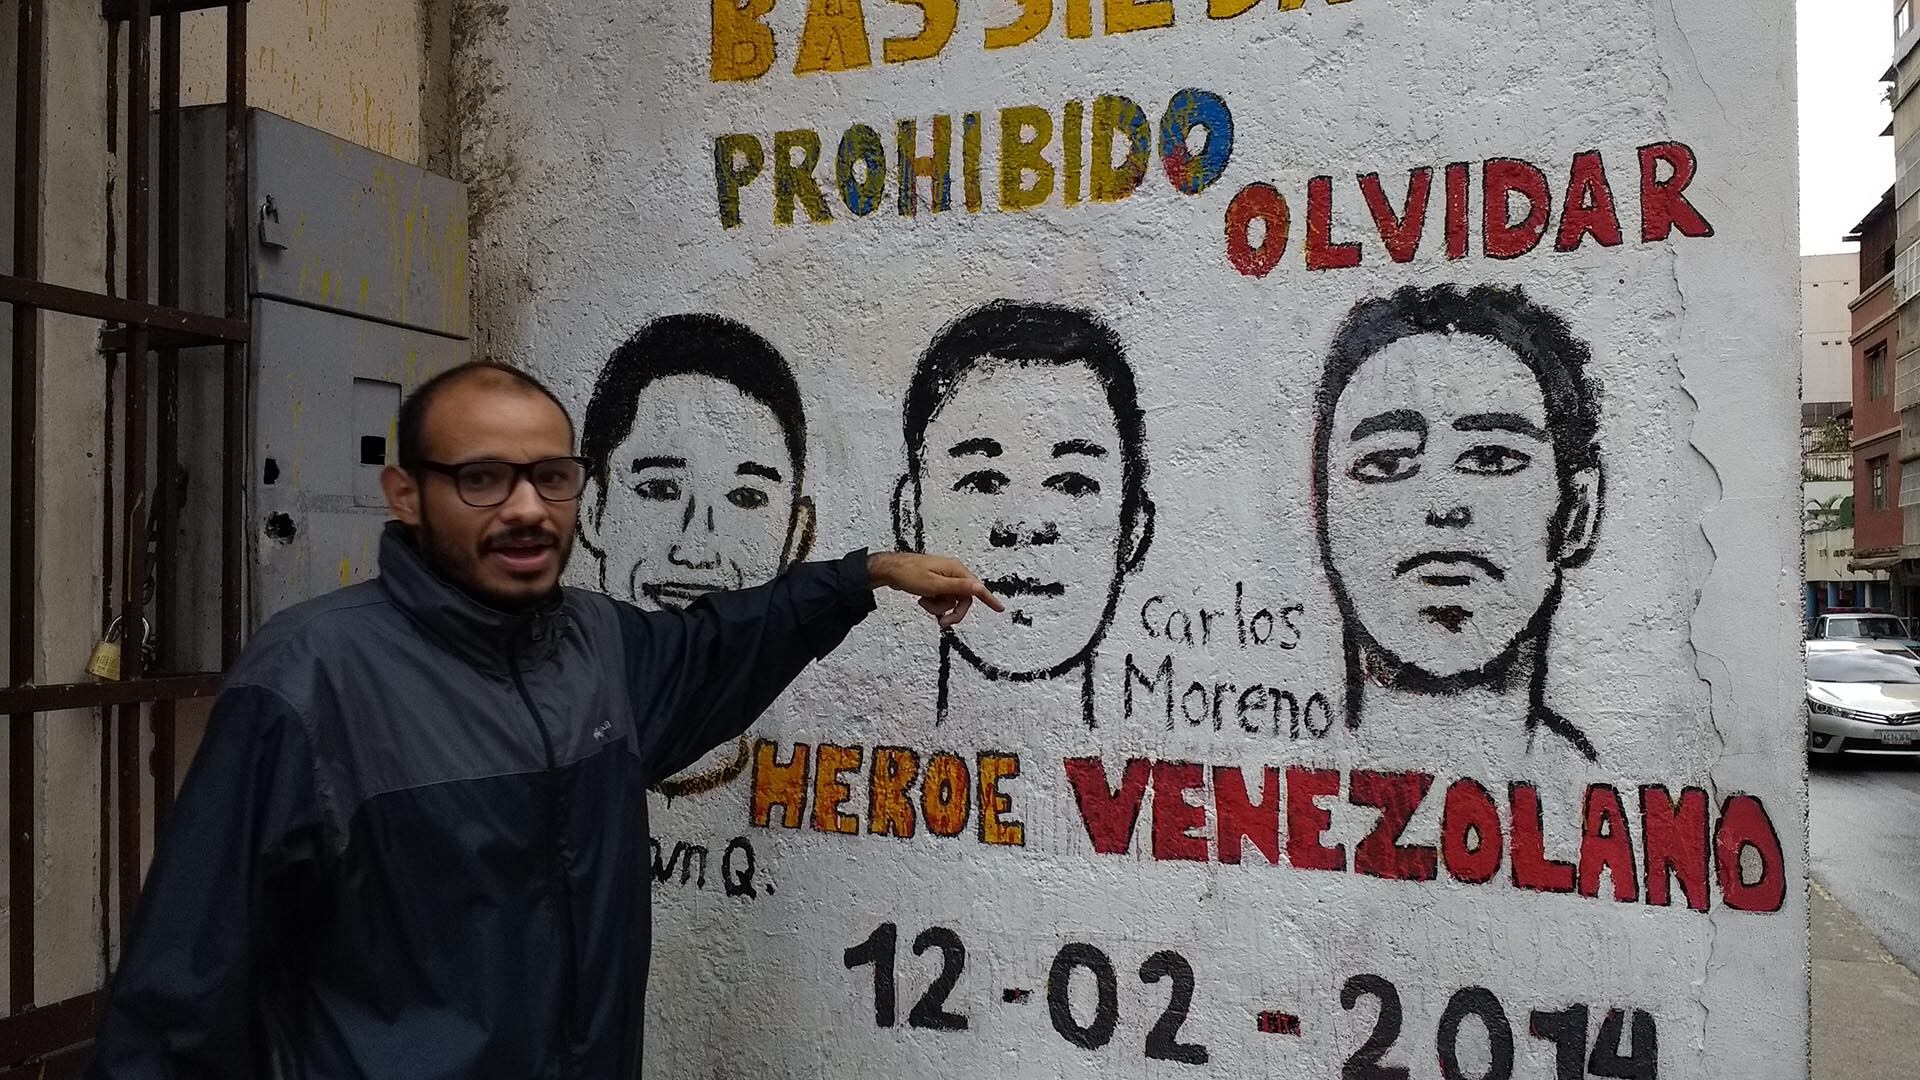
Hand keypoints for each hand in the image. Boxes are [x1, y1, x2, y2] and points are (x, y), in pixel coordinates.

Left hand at [868, 553, 1004, 627]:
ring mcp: (944, 579)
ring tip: (924, 603)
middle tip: (942, 623)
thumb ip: (957, 588)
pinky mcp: (936, 584)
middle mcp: (953, 573)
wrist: (890, 570)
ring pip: (951, 601)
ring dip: (939, 608)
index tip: (1000, 609)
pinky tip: (923, 601)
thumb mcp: (934, 585)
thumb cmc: (910, 574)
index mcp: (956, 570)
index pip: (976, 587)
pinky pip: (943, 599)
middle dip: (953, 612)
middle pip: (963, 599)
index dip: (989, 599)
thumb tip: (979, 588)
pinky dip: (935, 605)